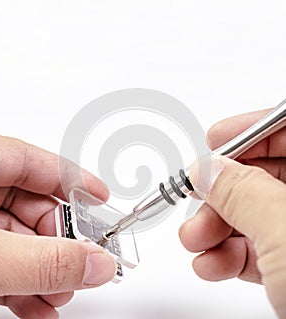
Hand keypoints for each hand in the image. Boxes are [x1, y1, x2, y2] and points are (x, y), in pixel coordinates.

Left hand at [0, 133, 115, 318]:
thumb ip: (41, 260)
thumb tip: (98, 264)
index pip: (33, 162)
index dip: (73, 180)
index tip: (102, 199)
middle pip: (32, 205)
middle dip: (60, 242)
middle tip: (83, 266)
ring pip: (18, 238)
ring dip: (44, 269)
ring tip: (60, 293)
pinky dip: (19, 283)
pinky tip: (37, 304)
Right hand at [179, 109, 285, 317]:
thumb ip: (242, 192)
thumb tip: (208, 169)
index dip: (252, 131)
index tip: (214, 141)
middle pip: (272, 174)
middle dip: (225, 190)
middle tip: (197, 199)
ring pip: (261, 214)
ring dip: (220, 227)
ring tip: (196, 242)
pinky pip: (262, 247)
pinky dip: (232, 254)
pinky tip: (213, 264)